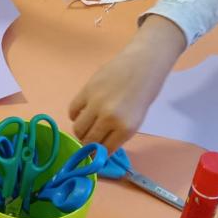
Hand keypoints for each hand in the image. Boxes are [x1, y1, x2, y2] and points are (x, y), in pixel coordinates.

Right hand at [68, 16, 186, 152]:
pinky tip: (82, 112)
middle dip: (88, 145)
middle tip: (90, 140)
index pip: (105, 150)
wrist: (143, 64)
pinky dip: (75, 115)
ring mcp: (96, 103)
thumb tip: (100, 146)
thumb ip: (119, 134)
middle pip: (88, 141)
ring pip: (78, 128)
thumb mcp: (137, 120)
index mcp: (126, 128)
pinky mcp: (86, 90)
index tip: (96, 152)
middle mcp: (109, 118)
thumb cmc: (144, 92)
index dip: (99, 153)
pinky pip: (73, 110)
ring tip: (87, 126)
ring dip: (80, 131)